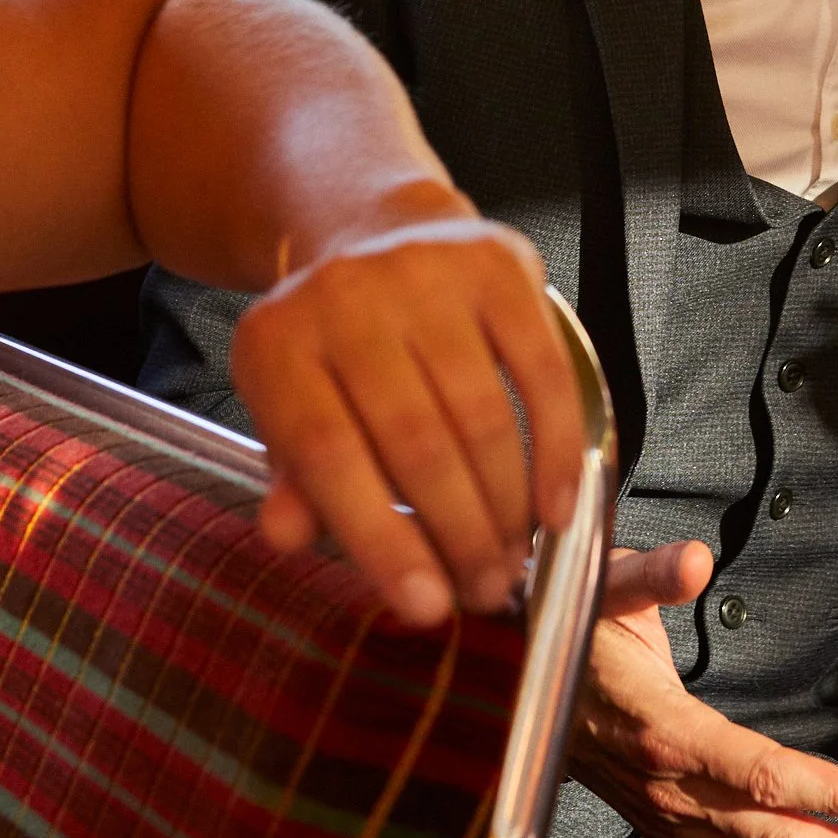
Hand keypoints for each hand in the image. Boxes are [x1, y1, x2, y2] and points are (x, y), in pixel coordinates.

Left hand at [231, 209, 581, 630]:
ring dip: (506, 504)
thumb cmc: (332, 348)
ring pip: (480, 413)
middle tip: (483, 590)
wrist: (373, 230)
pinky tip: (558, 501)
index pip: (327, 457)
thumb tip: (289, 537)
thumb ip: (294, 479)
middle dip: (457, 534)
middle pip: (413, 440)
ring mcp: (425, 272)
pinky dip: (557, 446)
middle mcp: (347, 297)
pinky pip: (541, 370)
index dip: (380, 540)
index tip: (425, 607)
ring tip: (513, 559)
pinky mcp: (496, 264)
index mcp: (278, 345)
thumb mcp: (289, 408)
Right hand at [569, 540, 837, 837]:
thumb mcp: (606, 583)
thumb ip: (651, 576)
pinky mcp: (662, 827)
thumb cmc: (571, 624)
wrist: (512, 677)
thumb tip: (695, 560)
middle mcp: (667, 787)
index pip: (761, 775)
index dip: (828, 794)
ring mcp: (664, 816)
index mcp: (663, 729)